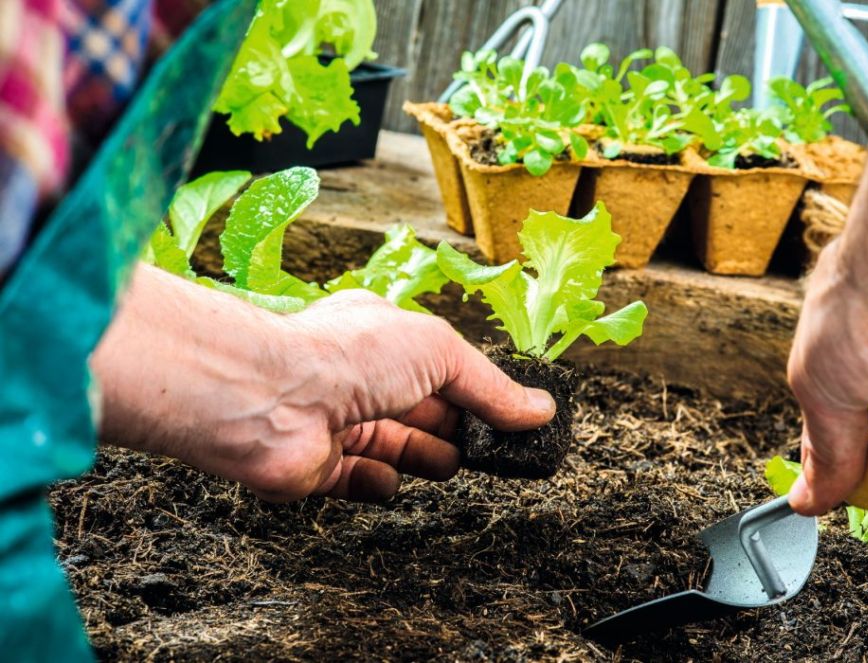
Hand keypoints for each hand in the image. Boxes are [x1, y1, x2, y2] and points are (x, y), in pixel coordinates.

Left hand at [92, 265, 555, 502]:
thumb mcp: (441, 354)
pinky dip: (378, 483)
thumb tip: (540, 410)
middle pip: (421, 409)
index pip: (441, 366)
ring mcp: (337, 422)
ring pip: (395, 445)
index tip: (510, 418)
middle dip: (456, 427)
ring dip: (424, 456)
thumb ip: (491, 388)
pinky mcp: (319, 467)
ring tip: (450, 464)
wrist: (270, 400)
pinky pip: (358, 480)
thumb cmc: (347, 357)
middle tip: (491, 449)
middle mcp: (358, 376)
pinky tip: (389, 481)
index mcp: (383, 335)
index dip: (476, 391)